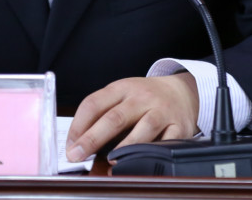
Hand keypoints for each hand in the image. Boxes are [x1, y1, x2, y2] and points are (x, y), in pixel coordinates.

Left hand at [65, 74, 198, 161]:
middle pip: (114, 118)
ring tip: (110, 162)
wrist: (181, 92)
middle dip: (92, 139)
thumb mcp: (123, 95)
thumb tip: (79, 143)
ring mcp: (161, 111)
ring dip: (125, 148)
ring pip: (143, 129)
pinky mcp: (179, 126)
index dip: (78, 125)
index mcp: (122, 88)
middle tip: (77, 155)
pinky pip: (167, 141)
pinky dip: (153, 153)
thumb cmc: (145, 98)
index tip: (69, 145)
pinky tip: (141, 162)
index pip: (94, 103)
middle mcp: (141, 98)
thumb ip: (103, 114)